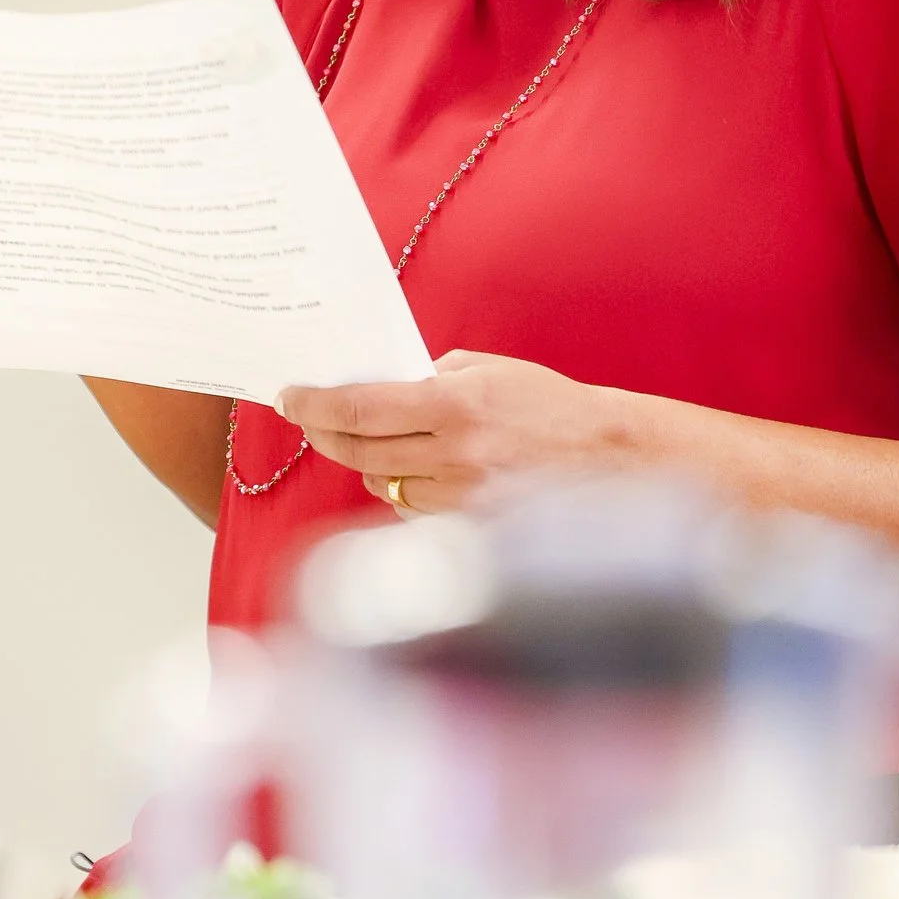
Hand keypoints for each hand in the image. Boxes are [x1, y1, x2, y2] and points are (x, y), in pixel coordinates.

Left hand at [280, 351, 625, 509]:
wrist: (610, 457)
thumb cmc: (549, 406)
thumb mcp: (489, 371)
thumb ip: (432, 378)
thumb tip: (379, 388)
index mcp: (454, 406)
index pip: (359, 408)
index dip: (314, 405)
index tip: (289, 398)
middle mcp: (452, 455)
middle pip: (358, 450)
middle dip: (325, 433)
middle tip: (310, 419)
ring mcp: (460, 497)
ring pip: (382, 482)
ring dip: (369, 462)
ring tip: (374, 441)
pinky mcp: (469, 526)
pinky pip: (412, 508)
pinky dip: (405, 489)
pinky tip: (419, 472)